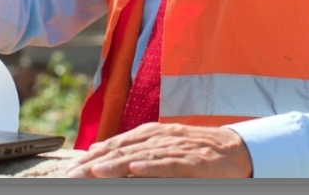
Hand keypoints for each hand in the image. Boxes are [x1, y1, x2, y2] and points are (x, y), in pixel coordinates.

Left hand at [65, 123, 252, 177]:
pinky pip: (170, 164)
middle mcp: (161, 137)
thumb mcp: (162, 145)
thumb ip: (132, 147)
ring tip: (95, 171)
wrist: (236, 150)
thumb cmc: (196, 151)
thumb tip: (96, 151)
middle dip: (95, 162)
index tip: (71, 168)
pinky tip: (135, 169)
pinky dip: (152, 166)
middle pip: (123, 149)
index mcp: (152, 133)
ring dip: (117, 164)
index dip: (92, 155)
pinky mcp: (194, 161)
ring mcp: (177, 148)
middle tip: (73, 174)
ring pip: (142, 157)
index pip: (116, 144)